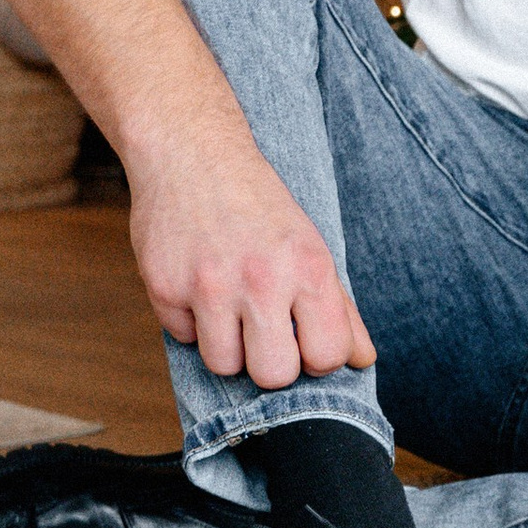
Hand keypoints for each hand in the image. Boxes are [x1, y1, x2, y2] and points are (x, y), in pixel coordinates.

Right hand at [130, 141, 376, 389]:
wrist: (192, 153)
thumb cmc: (259, 207)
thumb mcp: (311, 248)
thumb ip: (341, 309)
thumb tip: (363, 361)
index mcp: (309, 269)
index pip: (326, 357)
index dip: (316, 359)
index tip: (304, 340)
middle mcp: (261, 279)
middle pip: (274, 375)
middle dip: (270, 364)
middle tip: (264, 333)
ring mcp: (209, 285)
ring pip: (223, 365)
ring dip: (227, 347)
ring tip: (229, 310)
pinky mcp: (164, 286)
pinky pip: (183, 338)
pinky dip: (191, 322)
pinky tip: (198, 288)